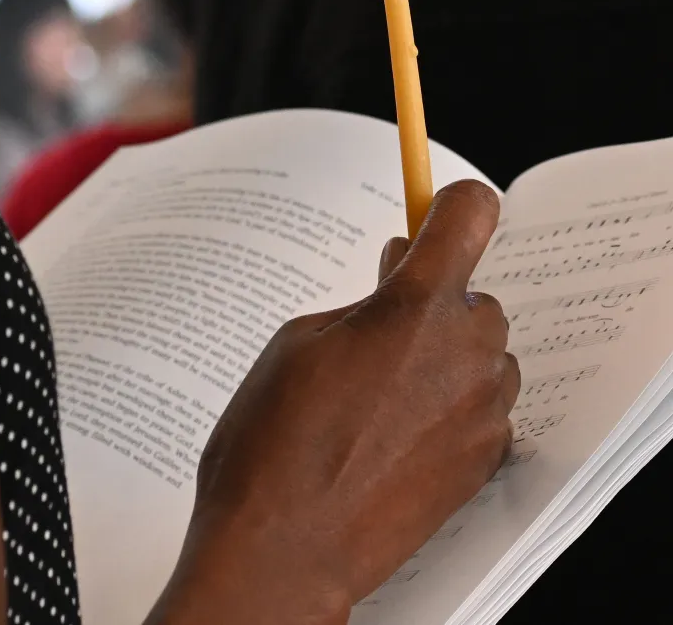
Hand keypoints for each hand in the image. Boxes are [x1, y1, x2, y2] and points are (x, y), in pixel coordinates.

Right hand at [148, 180, 519, 624]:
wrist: (282, 549)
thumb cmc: (271, 447)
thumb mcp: (296, 344)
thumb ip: (361, 302)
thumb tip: (398, 275)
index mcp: (413, 309)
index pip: (471, 215)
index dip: (450, 206)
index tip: (432, 214)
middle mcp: (463, 353)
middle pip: (475, 294)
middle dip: (432, 301)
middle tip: (374, 327)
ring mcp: (480, 412)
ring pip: (482, 354)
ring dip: (443, 357)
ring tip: (376, 394)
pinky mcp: (483, 462)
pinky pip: (481, 409)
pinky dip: (448, 408)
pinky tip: (392, 434)